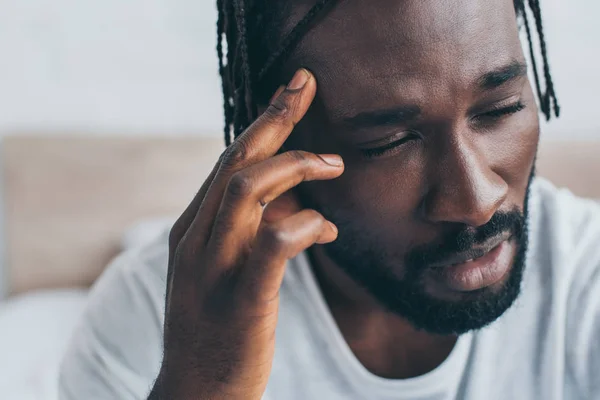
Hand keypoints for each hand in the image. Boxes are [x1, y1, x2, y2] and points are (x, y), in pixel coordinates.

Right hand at [151, 69, 343, 399]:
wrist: (195, 395)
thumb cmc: (218, 329)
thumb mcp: (227, 271)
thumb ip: (255, 232)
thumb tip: (304, 203)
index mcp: (192, 229)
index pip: (227, 162)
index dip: (261, 122)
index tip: (291, 92)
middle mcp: (196, 240)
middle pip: (236, 160)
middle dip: (275, 118)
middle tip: (308, 86)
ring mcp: (213, 269)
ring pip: (247, 190)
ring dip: (295, 167)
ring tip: (334, 163)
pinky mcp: (240, 300)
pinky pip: (271, 246)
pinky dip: (303, 224)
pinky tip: (327, 225)